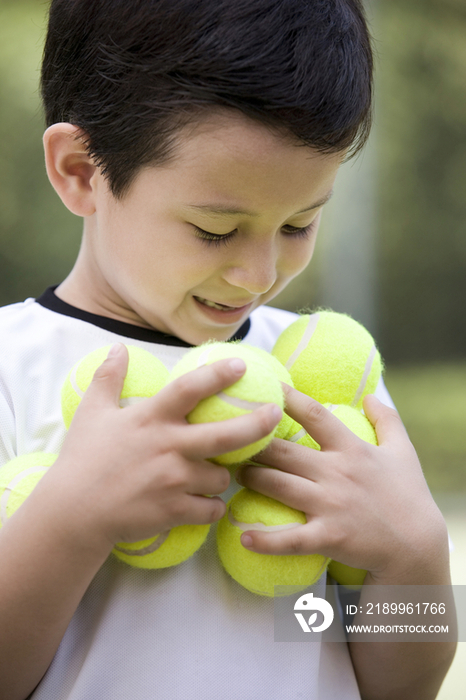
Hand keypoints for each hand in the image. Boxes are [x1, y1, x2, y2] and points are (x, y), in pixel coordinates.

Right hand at [36, 344, 281, 551]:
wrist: (72, 512)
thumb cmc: (82, 459)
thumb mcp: (92, 412)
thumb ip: (108, 378)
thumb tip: (117, 348)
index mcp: (151, 419)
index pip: (191, 389)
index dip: (219, 374)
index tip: (242, 364)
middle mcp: (168, 447)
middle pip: (226, 435)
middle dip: (258, 424)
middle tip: (276, 414)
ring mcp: (173, 481)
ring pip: (220, 476)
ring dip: (223, 474)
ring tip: (216, 473)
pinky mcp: (174, 511)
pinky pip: (210, 508)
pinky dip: (212, 506)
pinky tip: (206, 503)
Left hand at [235, 384, 448, 584]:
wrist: (417, 545)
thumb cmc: (408, 495)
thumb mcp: (404, 451)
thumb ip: (387, 420)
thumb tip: (371, 395)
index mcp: (351, 449)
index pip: (314, 414)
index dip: (287, 398)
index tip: (265, 386)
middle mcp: (336, 473)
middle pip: (283, 451)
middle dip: (253, 443)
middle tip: (232, 438)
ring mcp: (330, 505)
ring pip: (277, 486)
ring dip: (251, 478)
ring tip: (233, 474)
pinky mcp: (328, 537)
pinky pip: (289, 538)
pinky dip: (264, 539)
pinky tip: (242, 536)